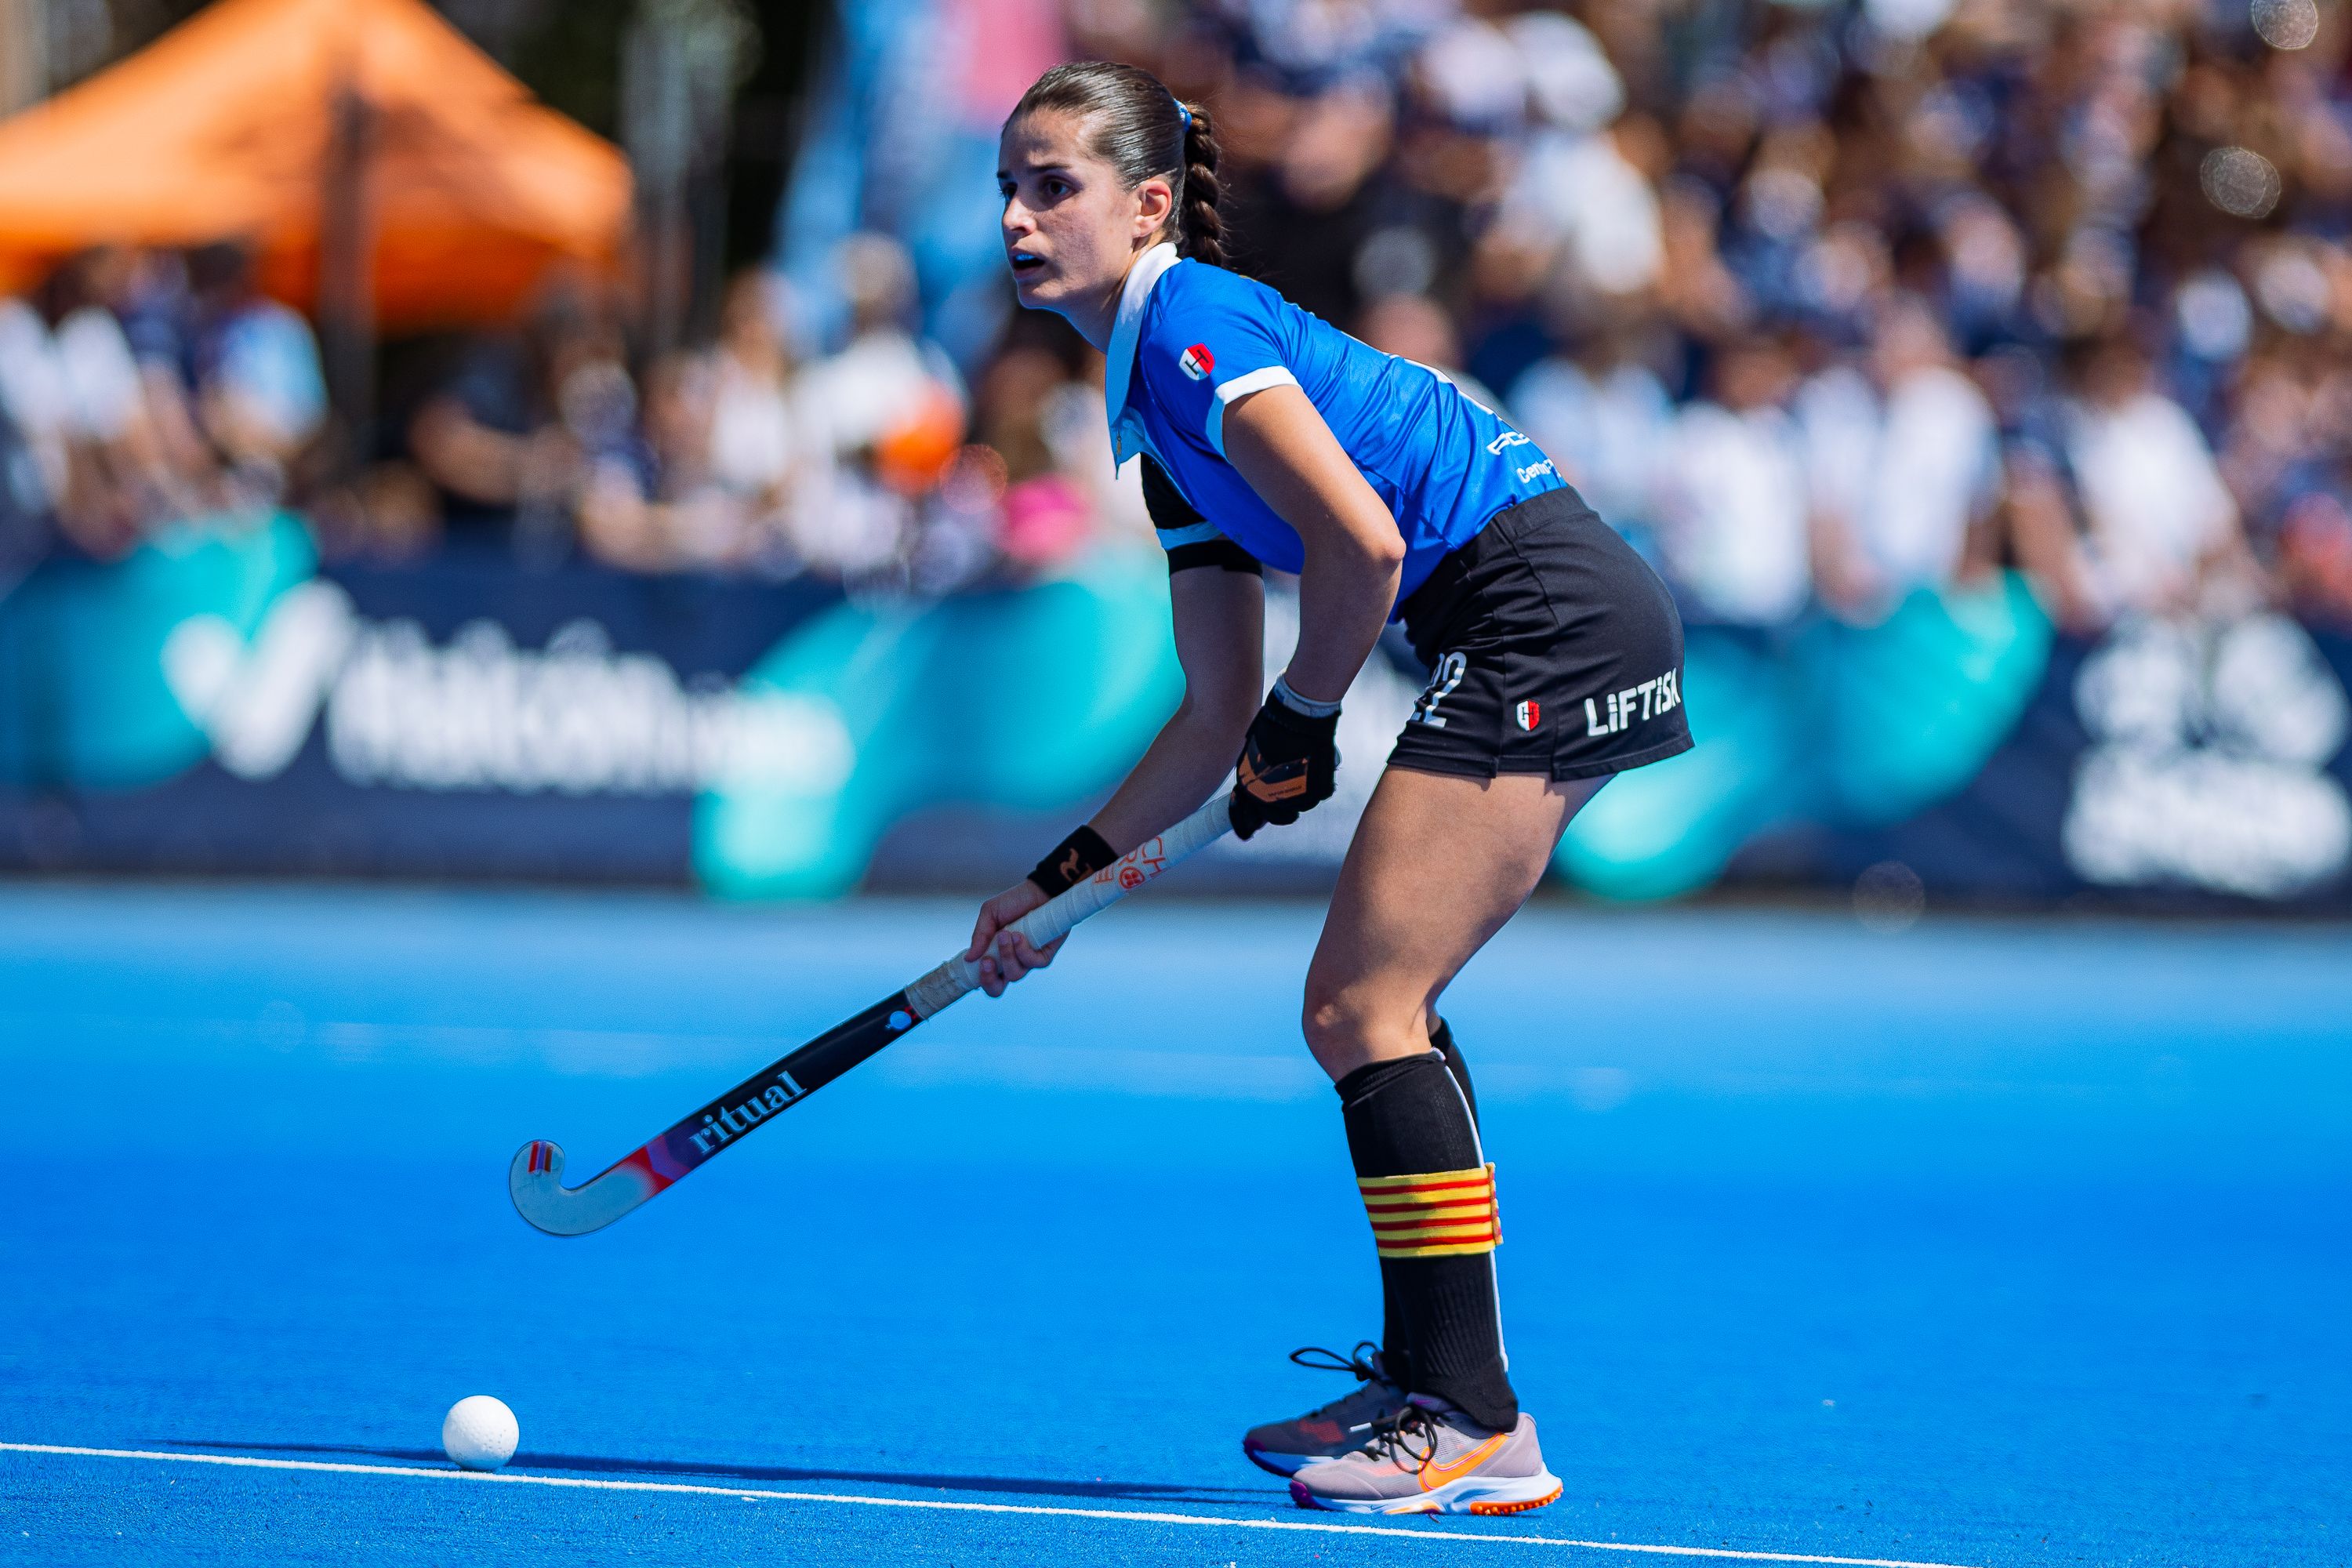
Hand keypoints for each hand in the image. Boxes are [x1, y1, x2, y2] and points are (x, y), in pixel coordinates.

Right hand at [964, 880, 1065, 997]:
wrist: (1041, 891)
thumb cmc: (1015, 902)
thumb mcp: (990, 914)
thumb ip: (979, 936)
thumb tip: (969, 958)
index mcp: (995, 956)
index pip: (985, 980)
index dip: (979, 979)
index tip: (975, 963)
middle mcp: (1011, 962)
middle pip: (997, 989)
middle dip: (989, 979)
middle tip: (987, 960)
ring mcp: (1027, 961)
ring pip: (1014, 974)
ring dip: (1006, 954)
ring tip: (1006, 933)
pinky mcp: (1044, 956)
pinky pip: (1031, 963)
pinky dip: (1023, 950)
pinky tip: (1019, 935)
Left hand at [1229, 693, 1338, 839]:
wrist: (1298, 716)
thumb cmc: (1273, 727)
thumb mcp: (1253, 753)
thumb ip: (1255, 774)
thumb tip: (1256, 785)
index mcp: (1251, 790)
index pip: (1251, 817)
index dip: (1253, 820)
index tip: (1254, 826)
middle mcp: (1272, 800)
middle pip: (1279, 817)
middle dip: (1283, 808)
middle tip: (1289, 792)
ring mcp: (1298, 799)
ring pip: (1302, 805)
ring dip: (1302, 793)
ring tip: (1304, 768)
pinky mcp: (1320, 792)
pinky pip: (1320, 794)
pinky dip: (1319, 783)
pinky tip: (1317, 764)